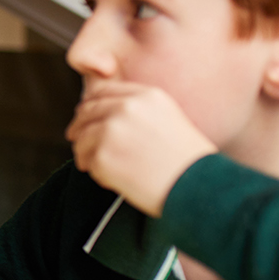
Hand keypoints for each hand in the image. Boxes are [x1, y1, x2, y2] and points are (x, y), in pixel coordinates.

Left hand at [66, 81, 216, 216]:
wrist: (198, 187)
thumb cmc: (186, 160)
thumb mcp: (168, 118)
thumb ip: (136, 109)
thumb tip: (99, 113)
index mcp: (145, 96)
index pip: (101, 92)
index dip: (91, 106)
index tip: (87, 119)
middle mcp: (126, 108)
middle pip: (86, 112)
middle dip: (81, 129)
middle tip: (83, 145)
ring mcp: (111, 130)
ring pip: (81, 138)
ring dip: (87, 154)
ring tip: (104, 167)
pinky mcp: (103, 155)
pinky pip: (86, 162)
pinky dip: (95, 172)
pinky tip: (114, 179)